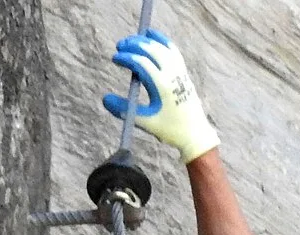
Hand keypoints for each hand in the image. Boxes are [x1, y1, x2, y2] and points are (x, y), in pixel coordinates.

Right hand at [103, 31, 219, 163]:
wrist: (195, 132)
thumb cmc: (169, 129)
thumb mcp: (145, 121)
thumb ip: (124, 109)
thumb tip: (104, 99)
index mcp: (162, 86)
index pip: (141, 63)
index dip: (126, 58)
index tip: (115, 58)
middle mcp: (172, 75)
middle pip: (151, 50)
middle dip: (134, 44)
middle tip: (120, 45)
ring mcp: (179, 71)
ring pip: (162, 47)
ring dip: (146, 41)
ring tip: (132, 40)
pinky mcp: (183, 72)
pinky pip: (172, 50)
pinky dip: (161, 41)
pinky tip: (151, 37)